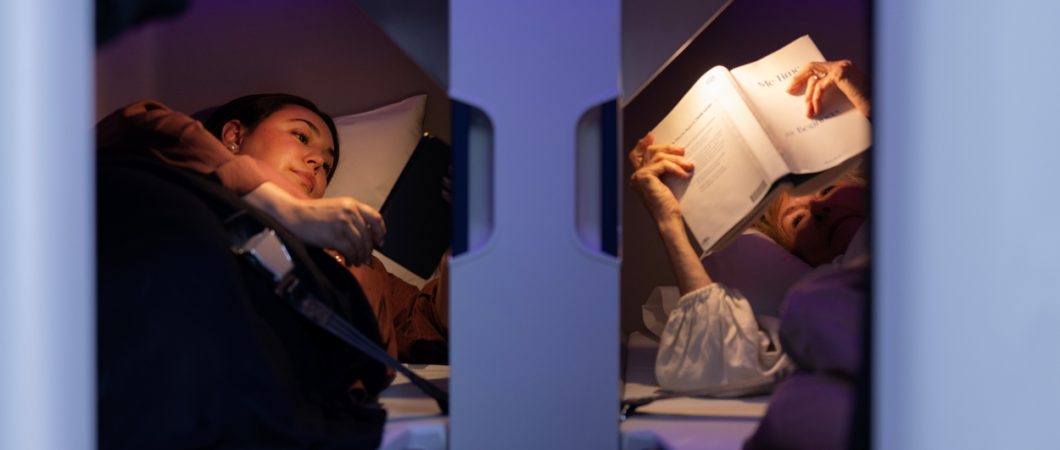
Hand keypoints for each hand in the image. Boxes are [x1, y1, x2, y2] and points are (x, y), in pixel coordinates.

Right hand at [244, 183, 386, 265]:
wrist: (294, 215)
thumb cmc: (314, 214)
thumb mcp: (337, 209)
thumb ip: (352, 217)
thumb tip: (367, 236)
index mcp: (352, 204)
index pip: (375, 218)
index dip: (380, 232)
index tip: (380, 242)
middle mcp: (350, 212)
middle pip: (368, 235)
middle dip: (368, 250)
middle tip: (366, 258)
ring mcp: (342, 224)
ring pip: (360, 245)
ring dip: (360, 256)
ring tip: (357, 262)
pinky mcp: (334, 236)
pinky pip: (350, 251)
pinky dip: (352, 258)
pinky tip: (349, 261)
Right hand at [628, 133, 692, 222]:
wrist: (668, 219)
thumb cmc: (670, 206)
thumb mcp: (667, 183)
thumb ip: (665, 170)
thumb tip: (676, 153)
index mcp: (640, 178)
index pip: (636, 155)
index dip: (642, 144)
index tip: (650, 135)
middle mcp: (636, 176)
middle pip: (650, 152)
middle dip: (666, 148)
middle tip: (681, 149)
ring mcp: (638, 177)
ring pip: (658, 157)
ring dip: (676, 159)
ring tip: (689, 165)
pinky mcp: (644, 177)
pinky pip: (663, 165)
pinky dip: (676, 168)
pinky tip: (685, 174)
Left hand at [787, 60, 869, 117]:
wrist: (877, 108)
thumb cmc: (863, 106)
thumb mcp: (842, 99)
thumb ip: (829, 94)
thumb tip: (810, 100)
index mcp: (844, 69)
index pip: (819, 68)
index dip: (804, 75)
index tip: (794, 86)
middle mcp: (843, 64)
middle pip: (812, 67)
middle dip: (799, 78)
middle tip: (790, 90)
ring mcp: (842, 67)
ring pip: (815, 79)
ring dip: (808, 98)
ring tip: (809, 112)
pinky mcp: (840, 74)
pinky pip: (820, 86)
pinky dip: (815, 99)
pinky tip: (817, 110)